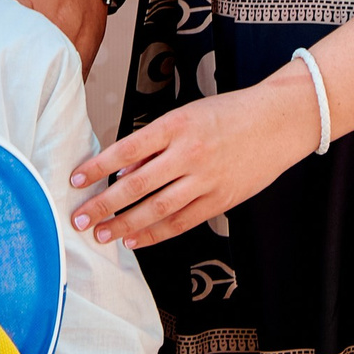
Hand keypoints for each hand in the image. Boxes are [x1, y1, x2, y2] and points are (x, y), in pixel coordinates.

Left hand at [69, 71, 318, 249]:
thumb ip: (155, 143)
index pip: (126, 149)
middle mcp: (189, 153)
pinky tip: (136, 240)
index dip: (97, 167)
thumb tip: (124, 172)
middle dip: (104, 204)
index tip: (75, 180)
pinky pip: (183, 221)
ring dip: (126, 224)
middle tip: (80, 218)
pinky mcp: (221, 199)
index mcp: (176, 125)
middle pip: (137, 185)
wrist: (278, 122)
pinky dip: (157, 233)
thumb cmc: (229, 114)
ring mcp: (206, 179)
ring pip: (158, 208)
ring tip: (102, 234)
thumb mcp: (187, 116)